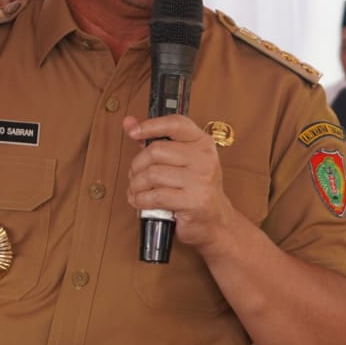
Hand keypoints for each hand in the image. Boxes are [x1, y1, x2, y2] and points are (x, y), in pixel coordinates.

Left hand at [123, 114, 234, 250]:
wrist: (216, 221)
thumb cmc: (194, 188)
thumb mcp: (180, 160)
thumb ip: (154, 140)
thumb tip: (129, 123)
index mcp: (202, 143)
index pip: (175, 124)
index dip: (150, 125)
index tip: (133, 132)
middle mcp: (204, 158)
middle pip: (156, 151)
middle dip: (137, 165)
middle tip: (134, 175)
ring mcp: (201, 180)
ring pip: (152, 174)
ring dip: (136, 185)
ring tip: (136, 190)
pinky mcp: (193, 201)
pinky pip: (156, 196)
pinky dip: (141, 200)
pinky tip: (140, 201)